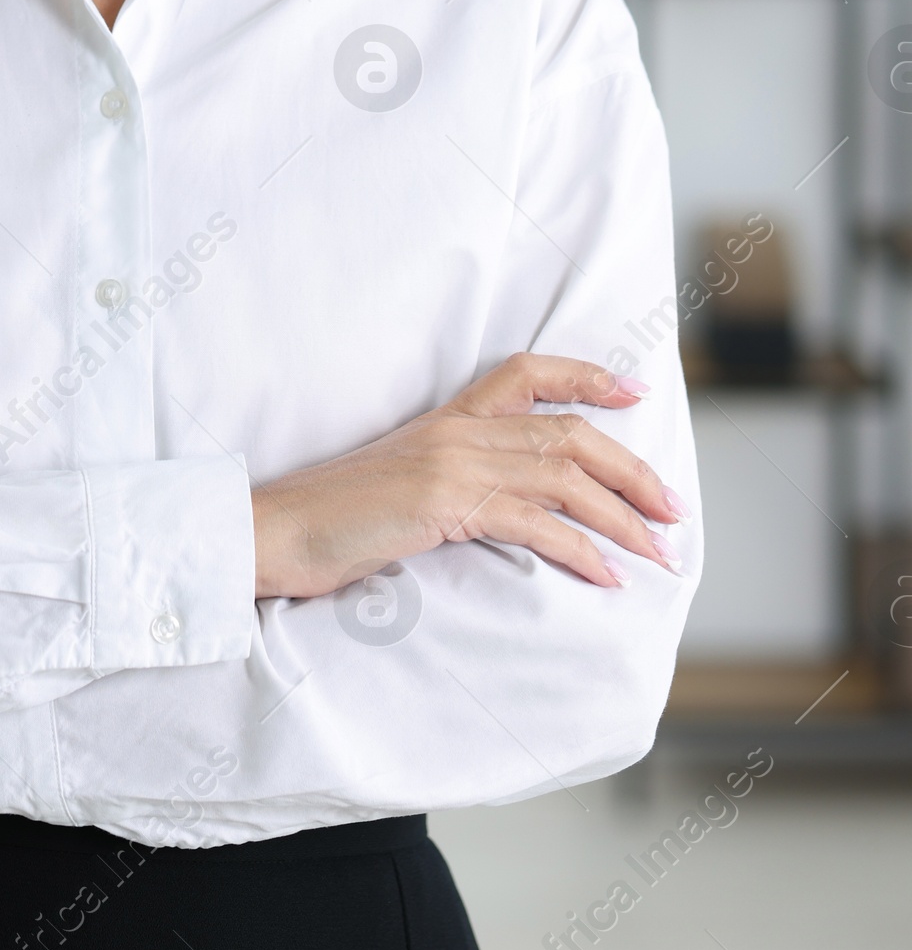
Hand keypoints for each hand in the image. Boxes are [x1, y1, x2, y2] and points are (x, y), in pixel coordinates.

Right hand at [250, 353, 687, 598]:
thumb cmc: (332, 520)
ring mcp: (451, 462)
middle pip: (567, 433)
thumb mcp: (400, 488)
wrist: (277, 530)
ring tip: (659, 552)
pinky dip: (580, 548)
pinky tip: (607, 575)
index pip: (527, 374)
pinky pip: (534, 521)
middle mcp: (456, 430)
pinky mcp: (445, 502)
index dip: (587, 376)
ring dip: (622, 516)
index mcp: (446, 418)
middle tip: (673, 511)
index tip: (632, 390)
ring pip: (562, 476)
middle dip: (631, 471)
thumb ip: (450, 484)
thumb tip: (502, 510)